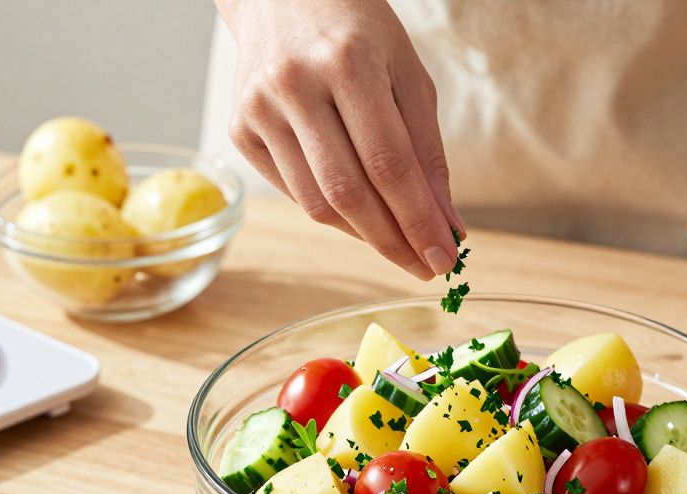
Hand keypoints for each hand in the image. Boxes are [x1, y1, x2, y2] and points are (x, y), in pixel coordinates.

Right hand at [217, 0, 463, 279]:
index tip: (447, 256)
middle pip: (349, 192)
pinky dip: (332, 213)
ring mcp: (258, 109)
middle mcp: (294, 85)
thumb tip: (446, 224)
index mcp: (347, 62)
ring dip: (365, 234)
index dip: (419, 219)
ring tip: (399, 242)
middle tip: (427, 266)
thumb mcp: (407, 75)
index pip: (389, 164)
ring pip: (317, 203)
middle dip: (394, 241)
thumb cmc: (358, 34)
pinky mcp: (239, 129)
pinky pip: (293, 192)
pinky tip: (360, 214)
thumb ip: (427, 151)